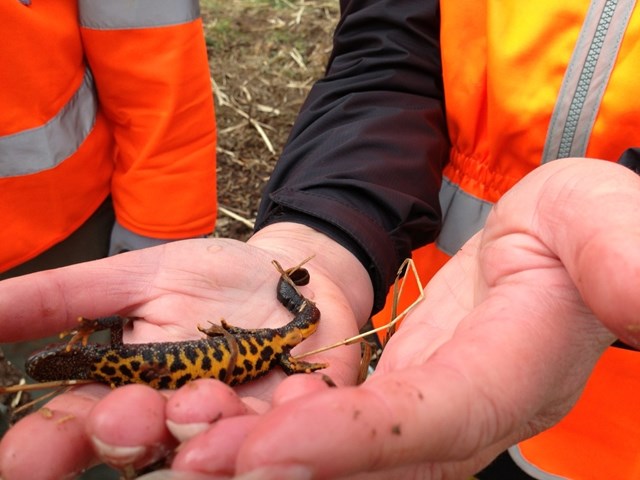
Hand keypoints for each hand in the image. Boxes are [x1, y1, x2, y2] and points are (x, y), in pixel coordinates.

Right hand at [0, 226, 372, 478]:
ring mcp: (231, 429)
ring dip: (197, 434)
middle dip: (125, 434)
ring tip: (203, 400)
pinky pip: (277, 437)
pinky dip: (271, 425)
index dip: (44, 450)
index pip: (74, 432)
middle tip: (130, 409)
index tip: (21, 460)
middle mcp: (174, 423)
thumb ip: (63, 298)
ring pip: (204, 456)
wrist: (286, 279)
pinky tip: (279, 399)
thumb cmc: (210, 280)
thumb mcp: (133, 278)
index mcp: (128, 392)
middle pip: (136, 451)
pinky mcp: (287, 423)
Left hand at [161, 158, 639, 478]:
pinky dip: (276, 434)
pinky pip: (334, 433)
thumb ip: (620, 255)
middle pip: (376, 467)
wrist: (549, 248)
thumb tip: (635, 286)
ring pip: (345, 460)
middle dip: (284, 469)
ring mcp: (430, 419)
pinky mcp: (401, 404)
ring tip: (180, 440)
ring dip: (262, 458)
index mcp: (516, 376)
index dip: (354, 442)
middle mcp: (467, 417)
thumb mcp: (602, 222)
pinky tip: (216, 419)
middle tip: (190, 462)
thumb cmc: (579, 228)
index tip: (267, 451)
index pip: (433, 421)